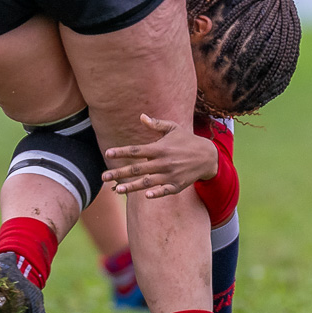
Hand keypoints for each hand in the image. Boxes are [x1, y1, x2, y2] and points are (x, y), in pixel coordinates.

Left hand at [101, 115, 216, 198]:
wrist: (208, 156)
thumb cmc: (186, 140)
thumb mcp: (173, 128)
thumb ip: (156, 124)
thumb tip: (141, 116)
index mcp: (160, 148)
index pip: (136, 150)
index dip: (121, 152)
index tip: (108, 153)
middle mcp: (163, 162)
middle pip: (137, 169)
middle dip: (119, 173)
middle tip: (104, 177)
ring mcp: (170, 175)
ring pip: (147, 182)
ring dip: (131, 186)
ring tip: (116, 190)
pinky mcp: (177, 185)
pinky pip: (165, 191)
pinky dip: (156, 193)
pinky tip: (145, 195)